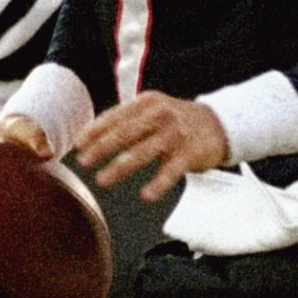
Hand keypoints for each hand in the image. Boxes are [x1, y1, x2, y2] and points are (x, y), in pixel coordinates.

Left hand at [77, 92, 230, 202]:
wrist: (219, 123)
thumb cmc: (177, 120)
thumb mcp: (152, 110)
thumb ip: (126, 120)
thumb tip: (90, 135)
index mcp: (147, 103)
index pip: (116, 115)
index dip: (95, 130)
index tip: (78, 144)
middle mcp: (161, 115)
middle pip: (126, 132)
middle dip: (102, 148)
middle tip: (84, 162)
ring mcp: (176, 134)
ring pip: (144, 151)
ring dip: (120, 167)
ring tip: (103, 180)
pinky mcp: (190, 153)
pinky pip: (172, 170)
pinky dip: (159, 183)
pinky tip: (146, 195)